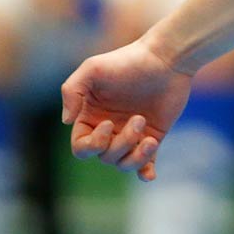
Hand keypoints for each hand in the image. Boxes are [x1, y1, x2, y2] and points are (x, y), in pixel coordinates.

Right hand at [61, 36, 194, 181]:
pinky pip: (146, 164)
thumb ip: (71, 91)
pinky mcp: (154, 136)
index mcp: (91, 118)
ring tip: (150, 139)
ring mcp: (132, 135)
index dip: (91, 144)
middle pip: (105, 156)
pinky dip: (145, 172)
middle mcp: (109, 130)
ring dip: (135, 156)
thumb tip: (67, 122)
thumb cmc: (128, 61)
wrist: (167, 59)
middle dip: (121, 143)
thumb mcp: (92, 69)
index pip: (81, 147)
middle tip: (139, 118)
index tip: (108, 124)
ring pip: (124, 163)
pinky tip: (150, 174)